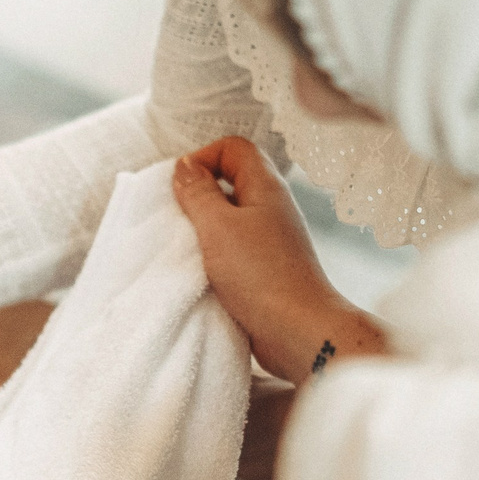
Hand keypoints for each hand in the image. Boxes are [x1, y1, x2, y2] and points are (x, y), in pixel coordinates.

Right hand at [171, 138, 385, 383]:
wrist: (299, 331)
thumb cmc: (260, 275)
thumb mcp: (218, 226)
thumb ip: (198, 193)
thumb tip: (185, 166)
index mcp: (265, 187)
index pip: (233, 147)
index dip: (203, 157)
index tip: (181, 188)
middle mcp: (271, 208)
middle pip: (230, 180)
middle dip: (198, 194)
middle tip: (180, 218)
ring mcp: (270, 239)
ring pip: (230, 218)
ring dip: (204, 229)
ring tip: (187, 248)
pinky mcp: (265, 268)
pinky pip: (234, 249)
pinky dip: (214, 255)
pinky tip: (201, 272)